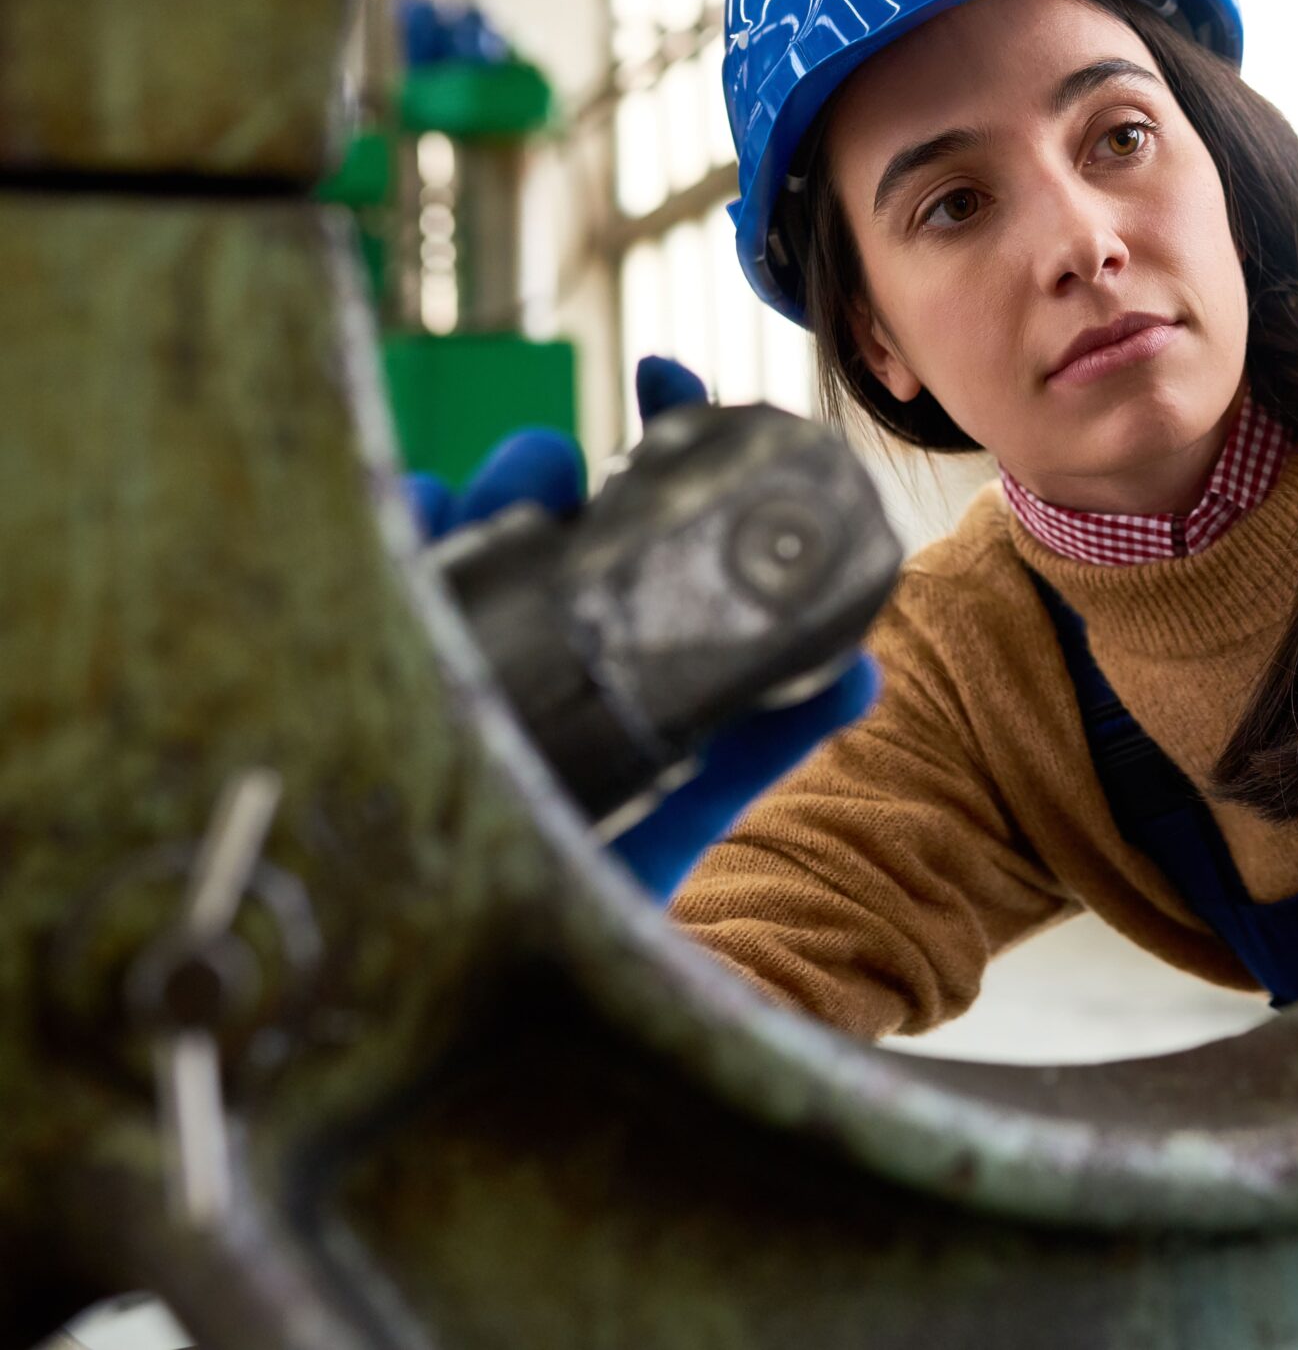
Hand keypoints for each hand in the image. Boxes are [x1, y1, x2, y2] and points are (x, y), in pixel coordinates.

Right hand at [409, 356, 878, 899]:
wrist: (509, 1008)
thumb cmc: (597, 904)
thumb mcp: (686, 801)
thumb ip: (765, 734)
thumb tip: (863, 673)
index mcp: (597, 649)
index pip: (621, 521)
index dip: (651, 438)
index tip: (665, 367)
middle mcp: (516, 643)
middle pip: (522, 525)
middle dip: (533, 473)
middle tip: (547, 464)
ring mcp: (440, 664)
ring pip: (443, 548)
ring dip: (463, 502)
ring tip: (483, 498)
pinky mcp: (371, 701)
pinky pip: (356, 603)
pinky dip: (378, 549)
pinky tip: (400, 528)